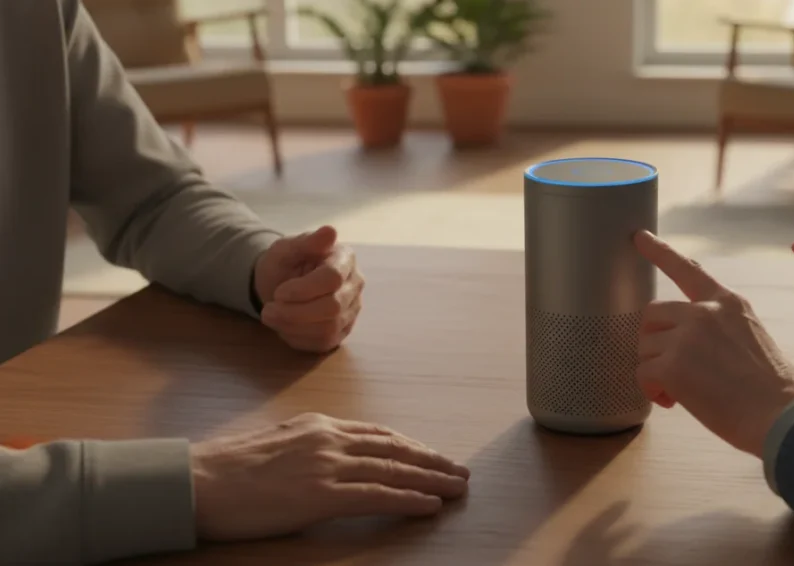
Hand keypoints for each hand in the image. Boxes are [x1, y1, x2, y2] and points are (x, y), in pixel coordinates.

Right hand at [191, 413, 469, 541]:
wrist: (196, 481)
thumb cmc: (224, 470)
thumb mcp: (275, 446)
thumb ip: (307, 448)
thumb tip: (326, 460)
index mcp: (318, 426)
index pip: (378, 434)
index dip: (410, 446)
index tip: (431, 455)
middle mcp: (329, 439)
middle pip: (395, 449)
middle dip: (431, 460)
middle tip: (459, 471)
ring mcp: (328, 465)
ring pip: (394, 469)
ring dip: (431, 479)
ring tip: (456, 487)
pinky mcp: (322, 494)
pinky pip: (378, 495)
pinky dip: (409, 499)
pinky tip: (429, 505)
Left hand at [254, 226, 364, 351]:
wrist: (280, 285)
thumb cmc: (284, 263)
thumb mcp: (286, 248)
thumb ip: (306, 242)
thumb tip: (331, 231)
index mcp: (345, 259)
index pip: (333, 278)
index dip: (304, 289)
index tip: (279, 293)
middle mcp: (355, 285)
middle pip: (332, 307)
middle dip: (295, 312)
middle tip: (267, 310)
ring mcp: (351, 310)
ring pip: (328, 328)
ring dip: (293, 326)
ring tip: (272, 317)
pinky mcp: (342, 331)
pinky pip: (324, 343)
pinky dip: (298, 338)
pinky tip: (284, 327)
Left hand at [633, 231, 793, 457]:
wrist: (782, 416)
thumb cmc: (774, 391)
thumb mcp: (753, 340)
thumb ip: (721, 331)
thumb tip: (695, 347)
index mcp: (728, 304)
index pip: (688, 270)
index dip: (660, 252)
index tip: (639, 237)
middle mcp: (705, 312)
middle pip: (653, 314)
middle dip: (655, 342)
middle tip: (671, 370)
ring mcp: (687, 335)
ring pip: (645, 346)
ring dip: (654, 370)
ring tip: (679, 393)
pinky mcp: (672, 364)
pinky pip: (643, 373)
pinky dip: (651, 390)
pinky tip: (672, 401)